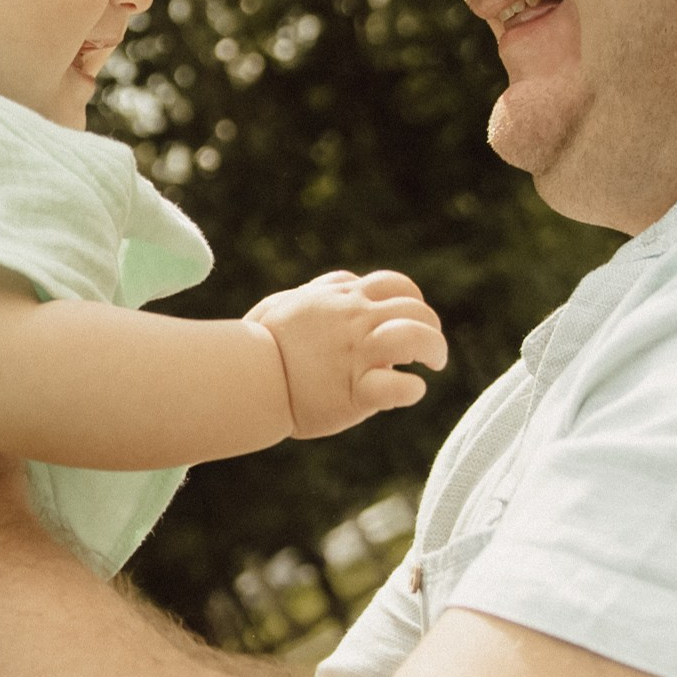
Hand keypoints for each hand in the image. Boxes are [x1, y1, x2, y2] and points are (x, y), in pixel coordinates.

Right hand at [245, 269, 446, 439]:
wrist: (242, 377)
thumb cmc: (259, 343)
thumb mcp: (286, 301)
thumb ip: (322, 290)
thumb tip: (348, 284)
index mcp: (342, 300)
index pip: (395, 285)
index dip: (412, 300)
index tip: (411, 319)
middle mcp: (355, 321)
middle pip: (415, 309)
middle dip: (431, 327)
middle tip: (431, 351)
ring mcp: (358, 354)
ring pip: (415, 338)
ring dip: (434, 349)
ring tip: (433, 364)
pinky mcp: (356, 391)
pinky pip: (400, 387)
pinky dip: (413, 389)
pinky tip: (410, 392)